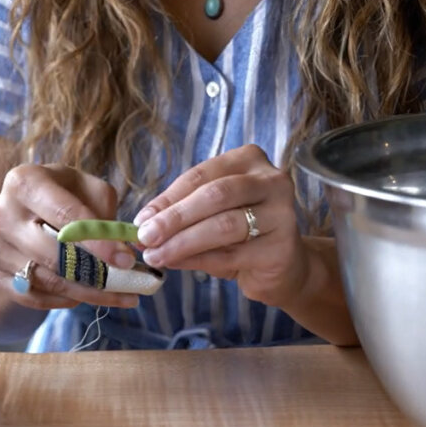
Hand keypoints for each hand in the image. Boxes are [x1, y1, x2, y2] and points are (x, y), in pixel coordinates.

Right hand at [0, 164, 138, 309]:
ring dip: (87, 293)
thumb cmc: (58, 196)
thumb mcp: (82, 187)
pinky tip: (85, 296)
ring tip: (117, 295)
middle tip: (128, 284)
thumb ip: (103, 208)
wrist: (11, 214)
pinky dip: (63, 300)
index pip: (65, 216)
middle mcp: (0, 213)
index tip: (126, 260)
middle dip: (97, 273)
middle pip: (54, 254)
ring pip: (47, 280)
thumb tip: (122, 245)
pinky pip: (33, 297)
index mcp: (24, 182)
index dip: (99, 241)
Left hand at [133, 145, 308, 307]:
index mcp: (249, 160)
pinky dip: (199, 260)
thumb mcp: (209, 215)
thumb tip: (142, 225)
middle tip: (145, 237)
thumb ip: (181, 214)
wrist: (284, 266)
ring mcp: (281, 213)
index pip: (200, 175)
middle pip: (214, 195)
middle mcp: (271, 181)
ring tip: (156, 255)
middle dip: (174, 218)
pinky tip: (177, 264)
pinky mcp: (281, 248)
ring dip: (183, 242)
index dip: (167, 198)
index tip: (140, 220)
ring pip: (223, 225)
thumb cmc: (241, 234)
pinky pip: (232, 255)